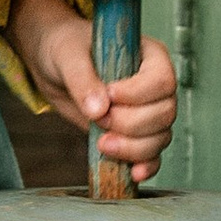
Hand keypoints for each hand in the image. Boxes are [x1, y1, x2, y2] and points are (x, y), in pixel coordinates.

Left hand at [12, 0, 178, 183]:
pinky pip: (152, 154)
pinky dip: (145, 165)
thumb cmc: (67, 48)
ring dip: (134, 147)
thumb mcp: (69, 56)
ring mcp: (147, 111)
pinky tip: (133, 172)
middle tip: (100, 119)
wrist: (55, 65)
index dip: (138, 94)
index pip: (162, 80)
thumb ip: (83, 79)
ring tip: (103, 143)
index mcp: (150, 56)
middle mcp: (154, 86)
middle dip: (132, 124)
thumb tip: (98, 109)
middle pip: (165, 113)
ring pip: (160, 137)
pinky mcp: (134, 134)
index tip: (109, 95)